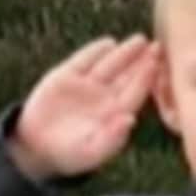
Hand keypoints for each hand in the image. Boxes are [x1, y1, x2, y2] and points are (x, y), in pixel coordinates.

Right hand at [7, 34, 160, 181]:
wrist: (38, 147)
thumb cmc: (71, 156)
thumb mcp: (92, 152)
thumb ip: (112, 138)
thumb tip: (131, 119)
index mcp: (116, 114)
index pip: (136, 93)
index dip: (147, 79)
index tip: (157, 65)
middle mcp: (105, 97)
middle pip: (127, 75)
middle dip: (142, 61)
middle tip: (158, 46)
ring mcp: (87, 86)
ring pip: (109, 65)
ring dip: (124, 52)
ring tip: (140, 40)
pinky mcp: (66, 77)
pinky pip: (83, 61)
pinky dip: (95, 52)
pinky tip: (109, 43)